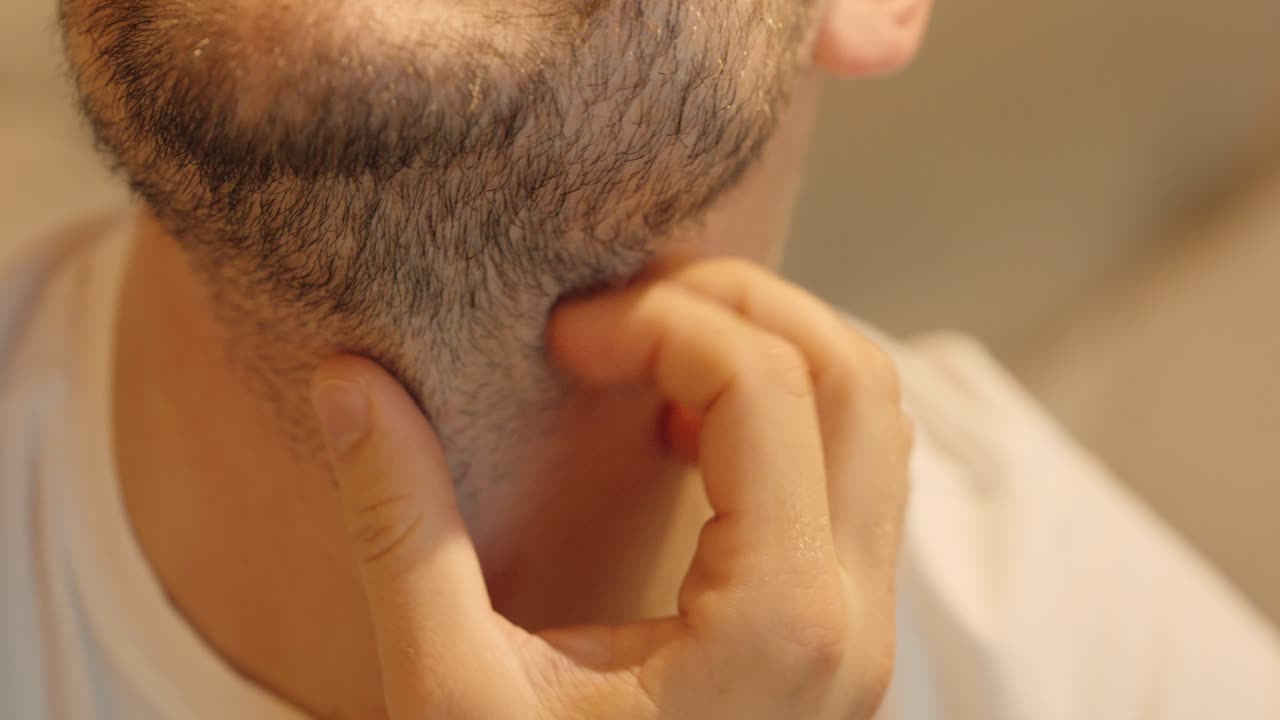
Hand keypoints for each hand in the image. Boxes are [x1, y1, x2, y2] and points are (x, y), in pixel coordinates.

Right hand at [310, 257, 912, 718]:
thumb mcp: (445, 690)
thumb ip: (398, 525)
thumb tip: (344, 378)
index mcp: (776, 625)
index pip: (761, 384)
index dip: (654, 322)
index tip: (557, 339)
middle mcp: (852, 620)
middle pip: (852, 375)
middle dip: (732, 306)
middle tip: (612, 317)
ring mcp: (863, 630)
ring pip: (874, 418)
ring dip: (771, 351)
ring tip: (647, 359)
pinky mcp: (842, 636)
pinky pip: (857, 473)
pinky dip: (785, 412)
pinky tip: (682, 430)